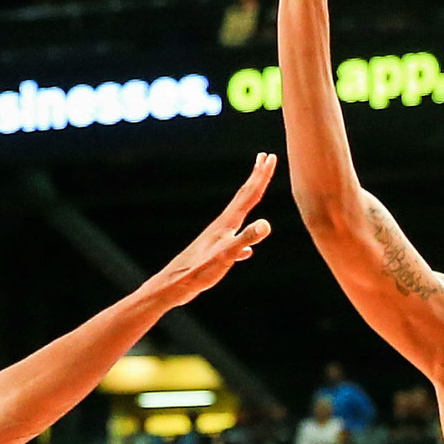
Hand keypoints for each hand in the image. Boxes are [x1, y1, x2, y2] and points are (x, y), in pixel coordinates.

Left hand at [142, 155, 275, 310]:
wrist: (173, 286)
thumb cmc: (198, 272)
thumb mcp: (226, 256)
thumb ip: (246, 239)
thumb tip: (266, 224)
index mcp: (227, 223)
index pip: (250, 194)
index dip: (262, 176)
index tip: (271, 156)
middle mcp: (222, 227)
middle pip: (243, 197)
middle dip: (256, 177)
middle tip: (265, 158)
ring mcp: (217, 239)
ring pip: (238, 216)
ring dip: (249, 203)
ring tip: (256, 195)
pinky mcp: (214, 255)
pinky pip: (234, 242)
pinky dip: (243, 242)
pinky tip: (247, 253)